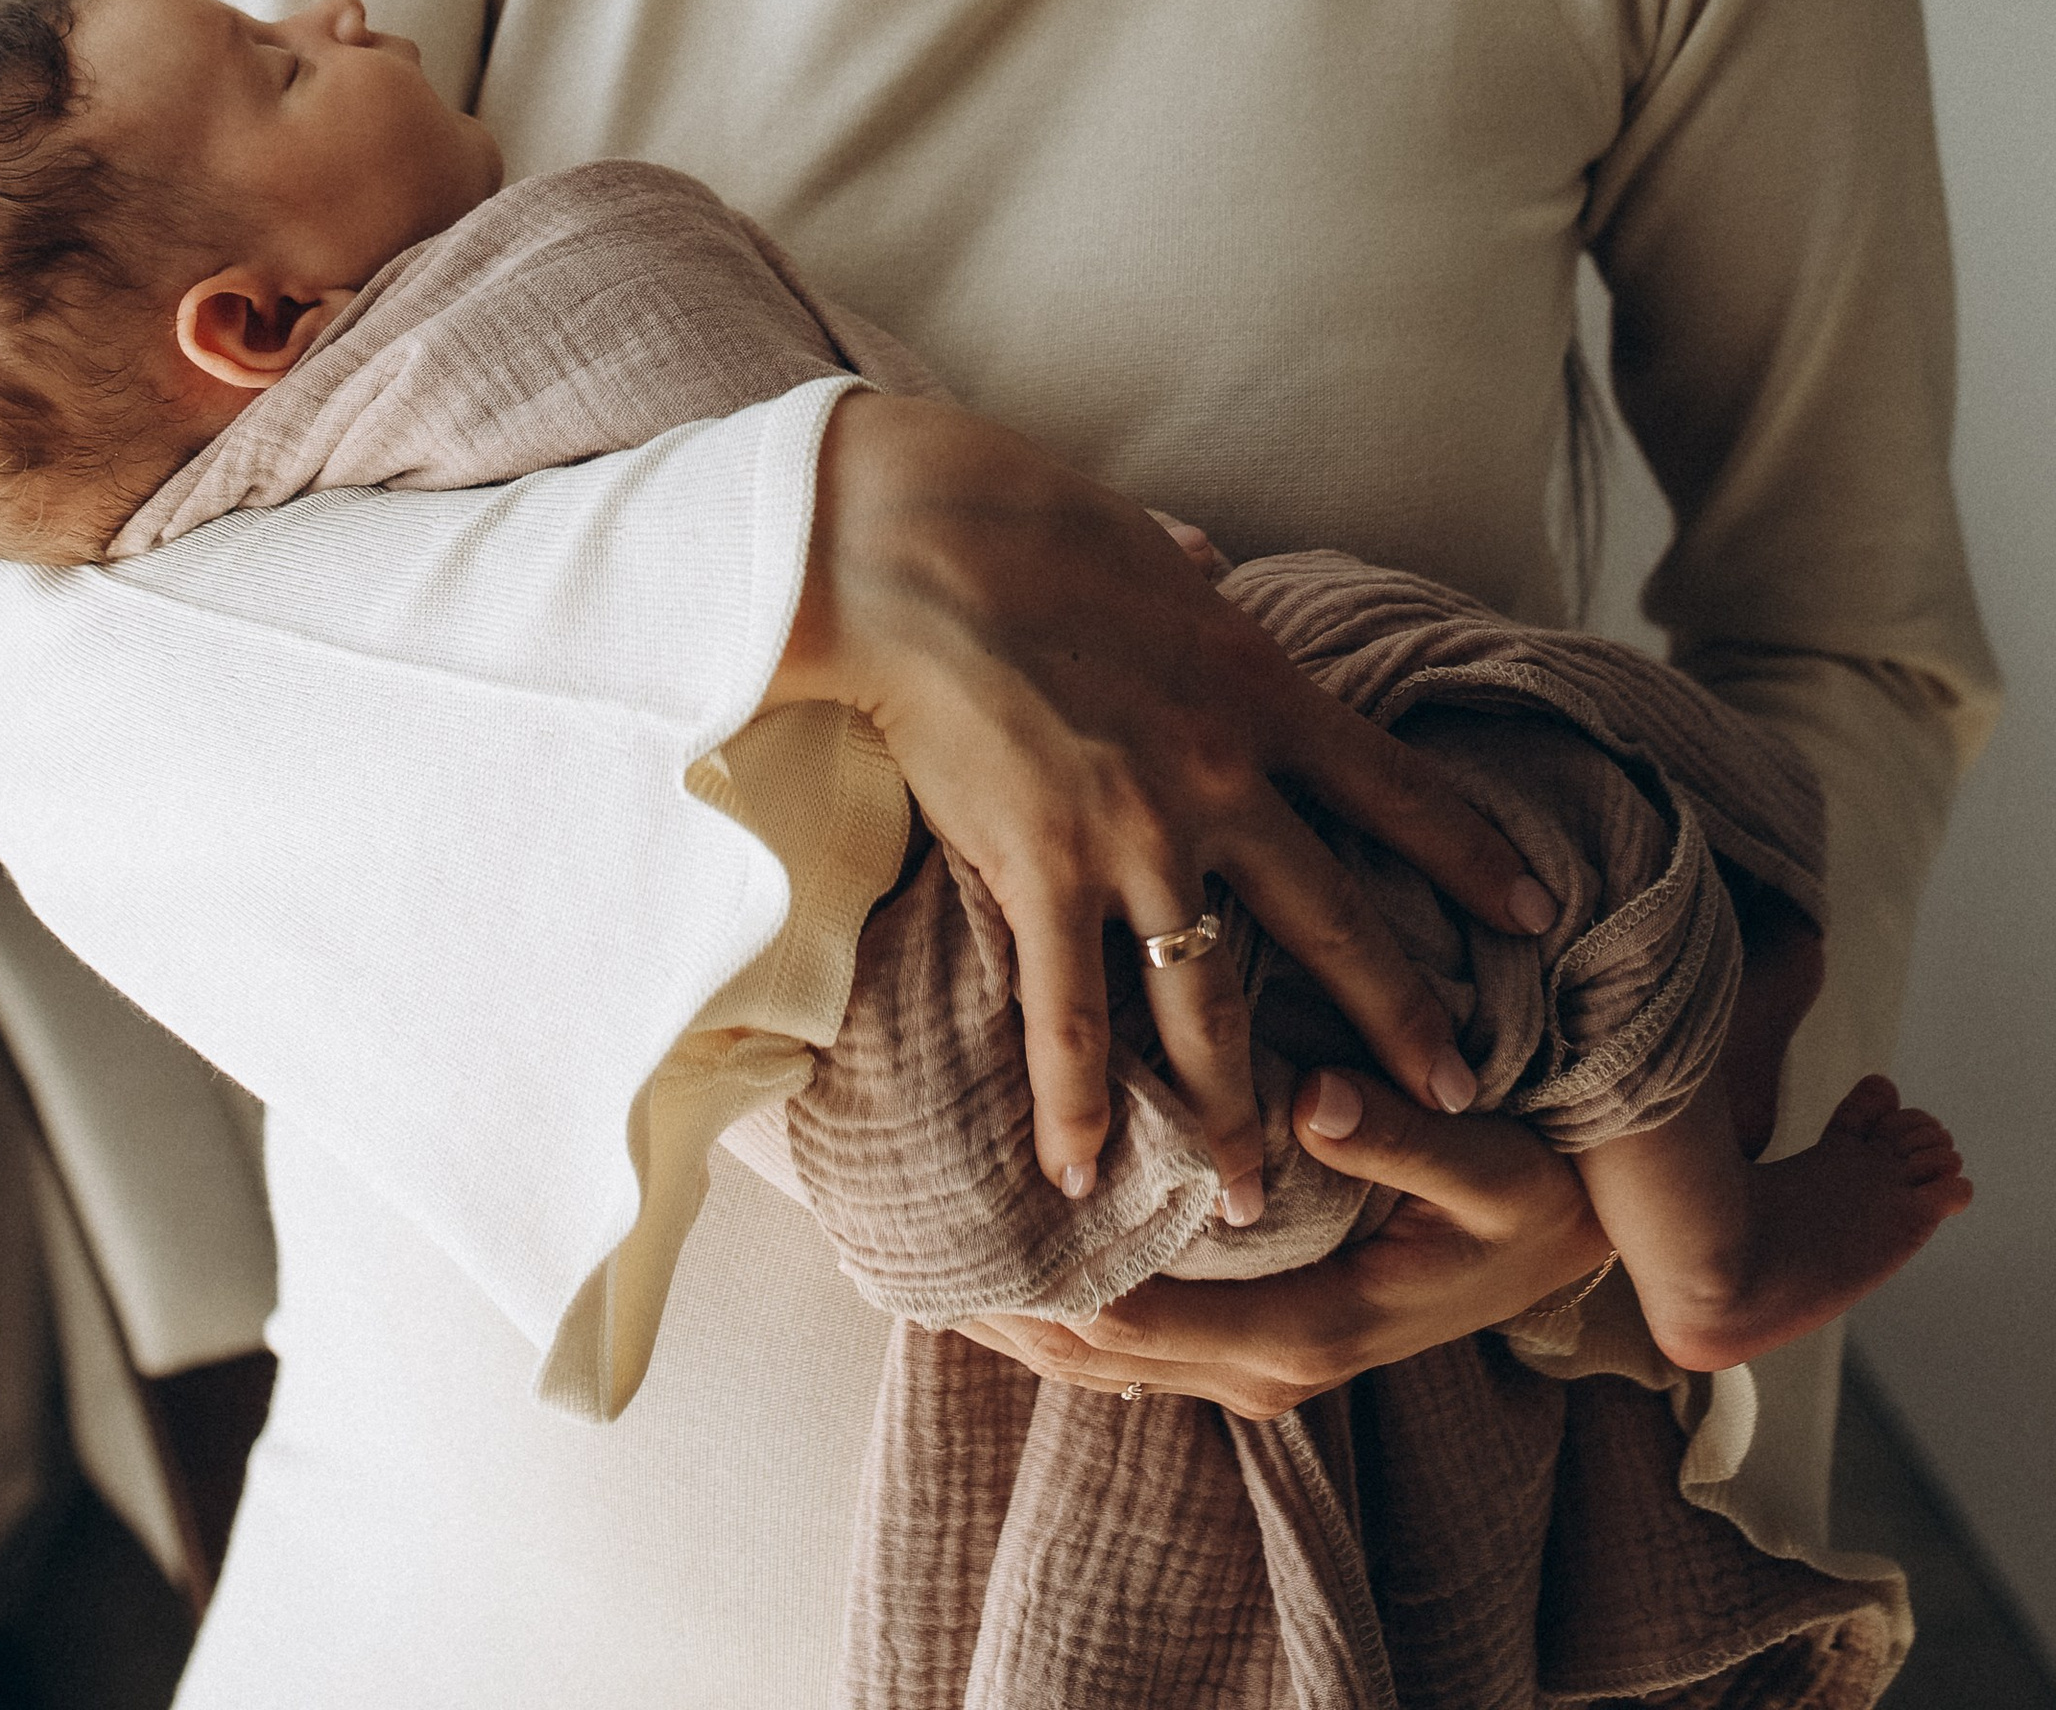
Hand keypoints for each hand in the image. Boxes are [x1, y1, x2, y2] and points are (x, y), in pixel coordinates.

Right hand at [767, 396, 1558, 1208]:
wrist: (917, 543)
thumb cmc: (1023, 516)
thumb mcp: (1147, 537)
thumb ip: (1192, 570)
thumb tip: (1212, 558)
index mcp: (1261, 689)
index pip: (1397, 790)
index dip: (1473, 857)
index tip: (1535, 913)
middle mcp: (1222, 777)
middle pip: (1337, 923)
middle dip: (1404, 1019)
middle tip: (1457, 1093)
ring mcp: (1137, 834)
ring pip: (1211, 1004)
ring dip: (1233, 1109)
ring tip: (1252, 1198)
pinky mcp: (1043, 869)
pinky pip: (1069, 1015)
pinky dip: (1076, 1104)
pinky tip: (1081, 1176)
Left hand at [958, 1069, 1607, 1417]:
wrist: (1578, 1244)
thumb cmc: (1535, 1192)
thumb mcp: (1492, 1162)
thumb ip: (1397, 1132)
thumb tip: (1306, 1097)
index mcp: (1305, 1329)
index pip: (1129, 1319)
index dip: (1026, 1272)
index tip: (942, 1207)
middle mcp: (1265, 1363)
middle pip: (1088, 1350)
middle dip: (988, 1294)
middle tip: (882, 1222)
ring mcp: (1256, 1358)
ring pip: (1098, 1355)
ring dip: (1009, 1302)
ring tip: (907, 1232)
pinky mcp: (1253, 1331)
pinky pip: (1132, 1331)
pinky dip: (1058, 1295)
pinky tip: (998, 1237)